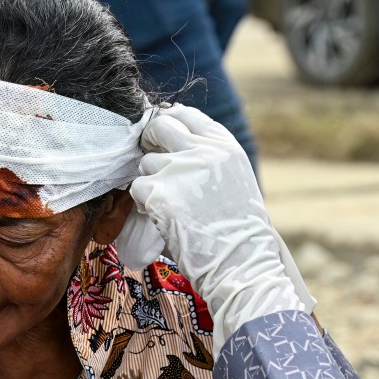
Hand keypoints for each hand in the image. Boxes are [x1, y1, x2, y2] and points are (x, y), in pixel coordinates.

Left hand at [130, 105, 310, 341]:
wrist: (241, 264)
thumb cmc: (239, 230)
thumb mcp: (235, 179)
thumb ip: (209, 157)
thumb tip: (172, 142)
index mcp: (225, 146)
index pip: (187, 115)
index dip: (170, 123)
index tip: (162, 136)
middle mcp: (202, 152)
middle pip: (160, 127)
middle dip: (150, 141)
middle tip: (153, 163)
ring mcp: (179, 170)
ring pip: (146, 163)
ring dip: (150, 182)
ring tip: (171, 206)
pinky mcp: (159, 194)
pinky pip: (137, 189)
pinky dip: (144, 203)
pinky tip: (163, 218)